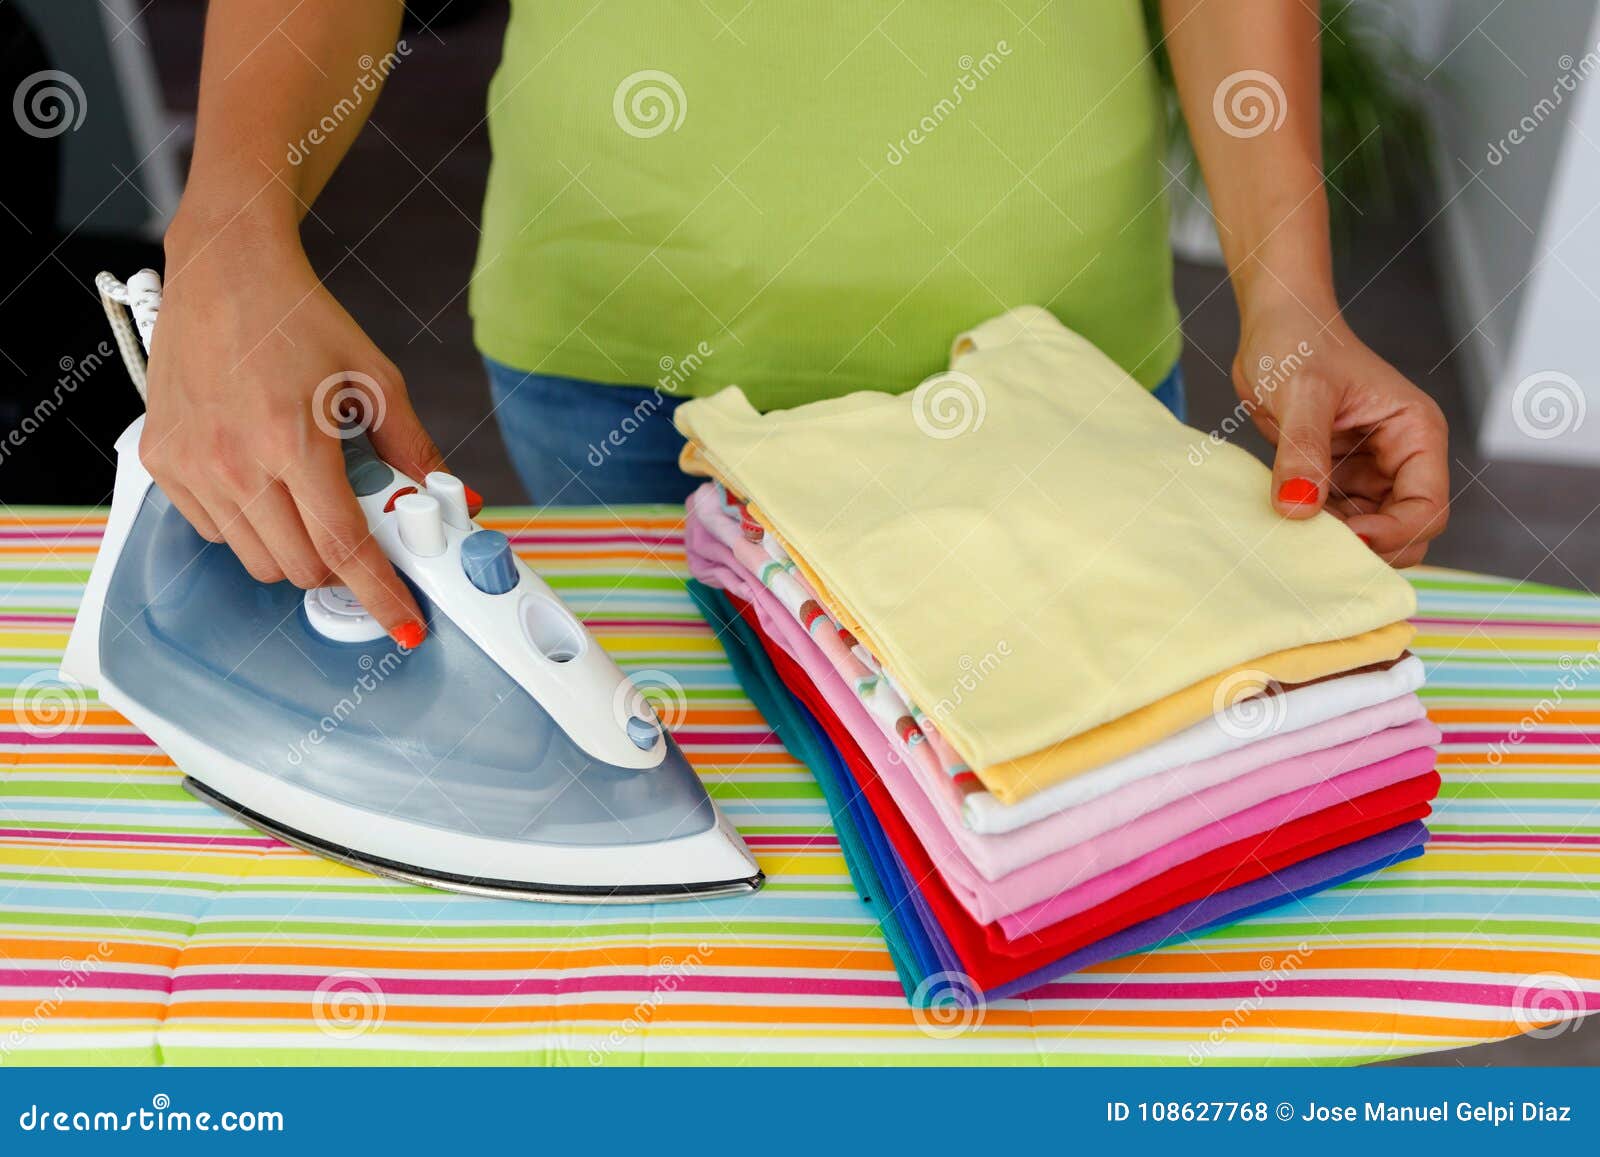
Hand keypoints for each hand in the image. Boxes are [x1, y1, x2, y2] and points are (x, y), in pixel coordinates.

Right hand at [141, 213, 463, 645]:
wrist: (224, 272)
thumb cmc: (299, 320)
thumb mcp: (374, 380)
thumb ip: (414, 449)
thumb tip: (454, 498)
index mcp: (294, 442)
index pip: (344, 547)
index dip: (379, 593)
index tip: (403, 621)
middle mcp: (236, 461)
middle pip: (299, 568)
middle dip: (339, 566)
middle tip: (356, 533)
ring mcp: (193, 465)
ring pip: (255, 560)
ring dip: (293, 549)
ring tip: (306, 498)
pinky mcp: (163, 462)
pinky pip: (214, 531)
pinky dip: (247, 527)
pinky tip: (262, 483)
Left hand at [1234, 296, 1449, 567]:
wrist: (1273, 325)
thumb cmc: (1298, 341)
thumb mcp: (1301, 393)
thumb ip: (1302, 451)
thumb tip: (1299, 508)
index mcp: (1415, 434)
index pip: (1427, 509)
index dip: (1393, 534)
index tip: (1346, 537)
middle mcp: (1400, 457)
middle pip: (1405, 531)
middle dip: (1368, 547)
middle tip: (1317, 549)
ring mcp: (1368, 470)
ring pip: (1368, 531)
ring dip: (1337, 543)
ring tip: (1294, 538)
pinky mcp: (1336, 476)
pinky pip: (1334, 518)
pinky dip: (1315, 529)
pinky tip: (1284, 526)